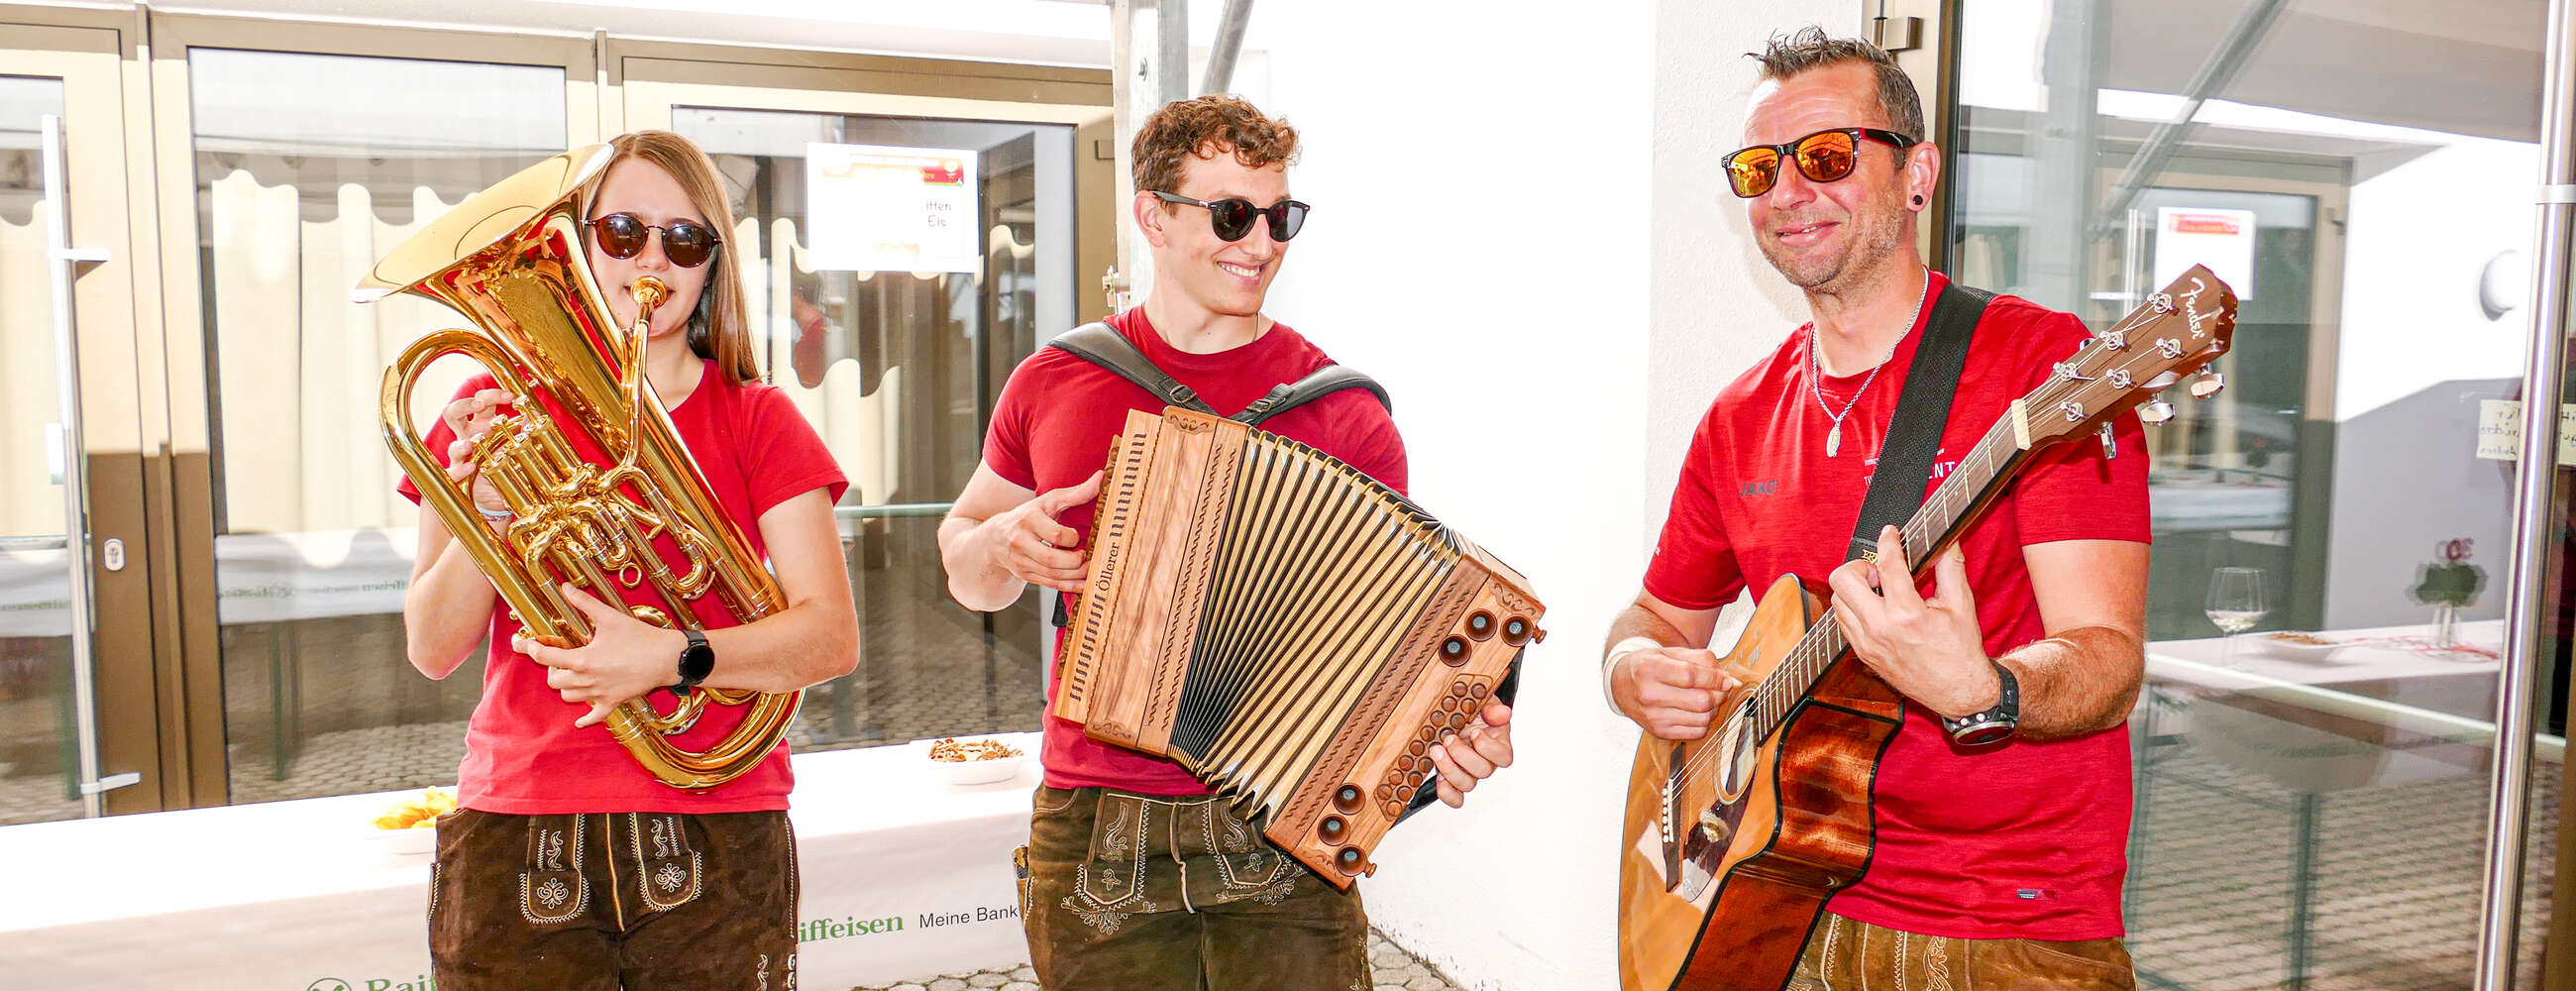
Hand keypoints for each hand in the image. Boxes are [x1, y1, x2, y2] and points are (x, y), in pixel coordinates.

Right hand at [438, 388, 524, 515]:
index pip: (481, 402)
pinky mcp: (459, 477)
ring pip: (453, 446)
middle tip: (479, 405)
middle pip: (454, 414)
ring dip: (461, 444)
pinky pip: (452, 472)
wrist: (496, 493)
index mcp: (482, 425)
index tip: (510, 396)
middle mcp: (468, 437)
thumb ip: (525, 428)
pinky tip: (470, 468)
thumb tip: (534, 412)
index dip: (492, 395)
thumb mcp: (517, 443)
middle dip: (465, 405)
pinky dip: (459, 471)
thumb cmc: (505, 461)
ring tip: (471, 445)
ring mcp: (461, 457)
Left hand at [515, 583, 684, 727]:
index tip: (523, 643)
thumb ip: (584, 602)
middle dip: (550, 667)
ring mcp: (599, 693)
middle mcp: (587, 680)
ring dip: (565, 685)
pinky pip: (594, 717)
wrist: (667, 658)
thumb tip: (565, 587)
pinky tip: (580, 721)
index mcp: (582, 659)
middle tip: (558, 656)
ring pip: (568, 696)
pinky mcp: (613, 702)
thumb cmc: (640, 637)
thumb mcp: (609, 616)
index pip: (545, 656)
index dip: (530, 648)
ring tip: (571, 674)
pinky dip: (585, 720)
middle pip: (553, 680)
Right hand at [980, 470, 1103, 592]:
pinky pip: (1051, 585)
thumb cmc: (1027, 516)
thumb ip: (1075, 493)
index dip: (1072, 537)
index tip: (1078, 535)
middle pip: (1051, 559)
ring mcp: (1022, 562)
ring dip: (1077, 575)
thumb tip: (1101, 478)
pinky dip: (1070, 586)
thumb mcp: (1048, 501)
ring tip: (1091, 568)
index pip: (1054, 534)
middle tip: (1087, 555)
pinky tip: (1085, 583)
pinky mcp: (1026, 576)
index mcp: (1028, 520)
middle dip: (1075, 561)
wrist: (995, 539)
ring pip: (1052, 575)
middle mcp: (1021, 542)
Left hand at [1427, 702, 1512, 806]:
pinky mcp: (1452, 780)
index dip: (1488, 748)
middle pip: (1483, 771)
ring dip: (1449, 769)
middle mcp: (1485, 762)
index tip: (1475, 732)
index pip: (1504, 758)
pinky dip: (1447, 792)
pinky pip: (1455, 797)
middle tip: (1448, 738)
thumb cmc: (1469, 710)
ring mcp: (1468, 773)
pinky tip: (1438, 778)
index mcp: (1497, 744)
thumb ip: (1492, 707)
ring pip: (1467, 784)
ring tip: (1435, 750)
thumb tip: (1503, 713)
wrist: (1449, 714)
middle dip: (1462, 755)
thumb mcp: (1481, 701)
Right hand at [1610, 644, 1748, 739]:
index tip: (1726, 680)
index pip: (1691, 676)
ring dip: (1713, 709)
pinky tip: (1698, 712)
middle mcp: (1649, 694)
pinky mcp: (1659, 731)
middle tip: (1721, 689)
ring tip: (1709, 699)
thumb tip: (1728, 680)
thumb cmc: (1650, 666)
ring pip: (1701, 718)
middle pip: (1699, 701)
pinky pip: (1696, 732)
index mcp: (1649, 669)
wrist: (1622, 684)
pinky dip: (1704, 722)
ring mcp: (1653, 716)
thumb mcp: (1670, 653)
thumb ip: (1701, 660)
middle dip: (1719, 695)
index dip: (1714, 679)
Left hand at [1826, 525, 1999, 718]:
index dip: (1888, 542)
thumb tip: (1945, 541)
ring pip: (1837, 600)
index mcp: (1908, 614)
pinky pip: (1842, 621)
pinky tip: (1874, 608)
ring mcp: (1867, 644)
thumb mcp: (1961, 605)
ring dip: (1854, 588)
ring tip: (1878, 590)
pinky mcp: (1862, 654)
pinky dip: (1853, 608)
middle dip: (1859, 566)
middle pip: (1842, 580)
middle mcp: (1880, 629)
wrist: (1958, 692)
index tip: (1890, 533)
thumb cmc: (1961, 651)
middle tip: (1879, 571)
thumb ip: (1950, 567)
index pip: (1887, 565)